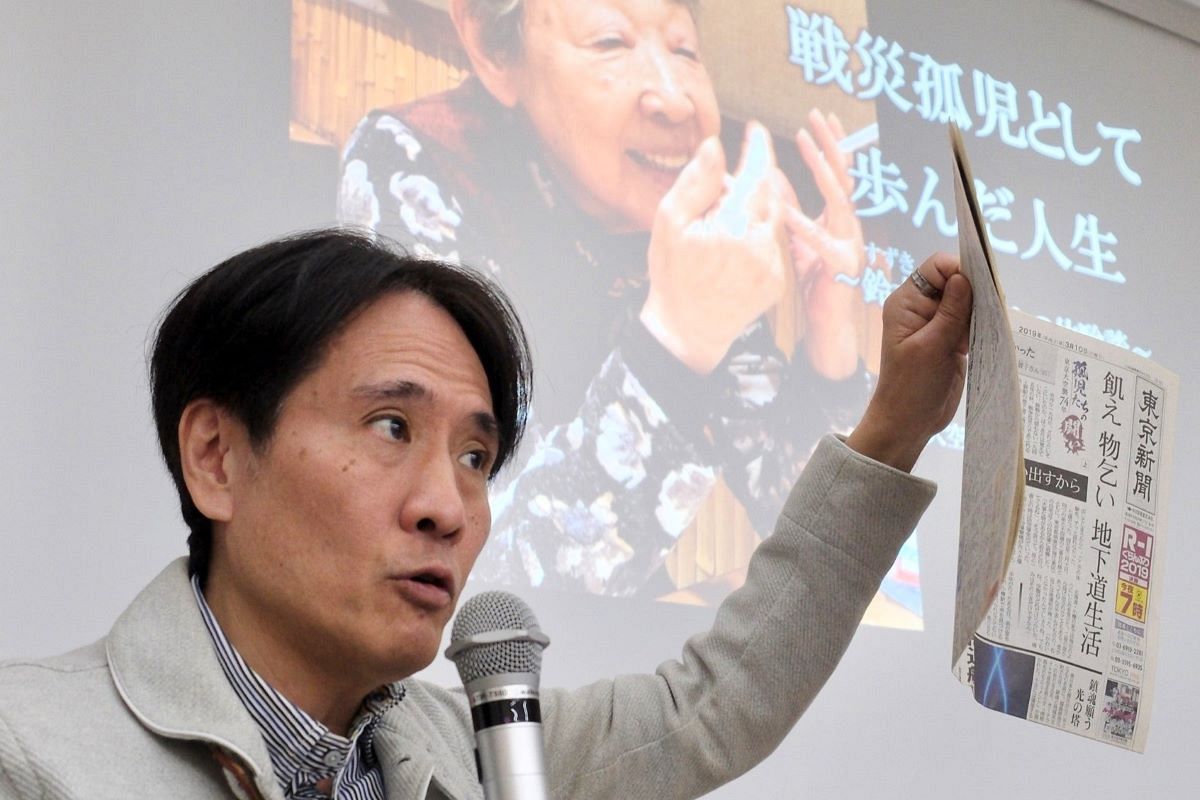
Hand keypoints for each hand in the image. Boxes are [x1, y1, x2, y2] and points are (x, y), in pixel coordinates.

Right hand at [641, 123, 788, 374]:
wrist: (687, 331)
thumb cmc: (673, 276)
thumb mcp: (669, 223)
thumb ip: (696, 182)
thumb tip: (715, 145)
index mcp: (732, 227)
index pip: (756, 174)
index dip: (758, 148)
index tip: (757, 129)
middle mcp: (760, 245)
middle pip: (769, 194)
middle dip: (754, 179)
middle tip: (727, 181)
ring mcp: (773, 266)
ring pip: (773, 219)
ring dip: (756, 207)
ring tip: (725, 216)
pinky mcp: (778, 282)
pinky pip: (774, 244)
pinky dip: (758, 234)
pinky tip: (734, 246)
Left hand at [782, 109, 867, 379]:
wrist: (828, 324)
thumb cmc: (814, 283)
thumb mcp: (799, 237)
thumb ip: (790, 207)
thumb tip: (774, 175)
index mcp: (841, 217)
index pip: (840, 172)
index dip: (833, 143)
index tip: (821, 116)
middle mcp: (850, 225)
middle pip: (845, 175)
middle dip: (832, 143)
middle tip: (817, 116)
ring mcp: (849, 242)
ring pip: (839, 198)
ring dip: (822, 169)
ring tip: (807, 144)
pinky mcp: (839, 265)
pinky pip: (820, 240)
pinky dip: (803, 224)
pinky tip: (786, 211)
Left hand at [846, 253, 971, 471]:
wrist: (908, 422)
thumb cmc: (912, 386)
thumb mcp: (932, 346)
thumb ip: (950, 312)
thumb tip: (964, 276)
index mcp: (907, 303)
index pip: (936, 267)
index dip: (960, 270)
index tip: (982, 286)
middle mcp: (921, 308)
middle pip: (955, 281)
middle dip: (976, 290)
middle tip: (992, 309)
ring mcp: (937, 324)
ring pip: (967, 302)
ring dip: (981, 310)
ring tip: (991, 325)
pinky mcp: (951, 339)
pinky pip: (970, 322)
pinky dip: (982, 325)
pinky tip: (991, 334)